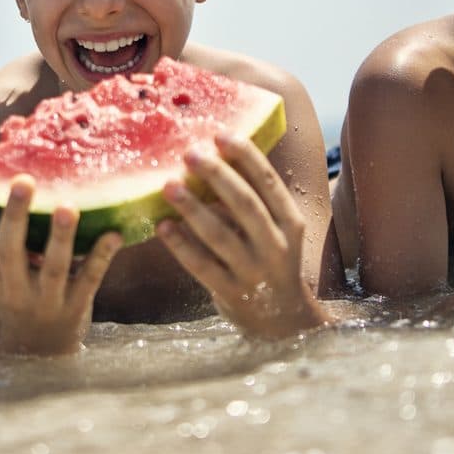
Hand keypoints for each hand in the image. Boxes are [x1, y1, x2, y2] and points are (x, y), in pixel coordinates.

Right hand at [0, 176, 122, 355]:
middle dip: (17, 215)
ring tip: (68, 207)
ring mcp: (45, 302)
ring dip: (60, 236)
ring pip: (53, 268)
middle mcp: (13, 290)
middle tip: (24, 181)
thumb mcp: (1, 274)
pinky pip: (89, 280)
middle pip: (11, 250)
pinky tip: (113, 234)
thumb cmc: (21, 295)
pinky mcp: (74, 309)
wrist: (40, 350)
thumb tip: (5, 178)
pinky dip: (101, 257)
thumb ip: (1, 239)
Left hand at [157, 133, 328, 338]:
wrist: (284, 320)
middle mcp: (276, 246)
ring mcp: (254, 272)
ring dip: (192, 208)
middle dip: (217, 176)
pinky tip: (163, 227)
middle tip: (190, 153)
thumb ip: (254, 202)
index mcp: (291, 223)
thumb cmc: (272, 261)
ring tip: (168, 186)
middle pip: (245, 205)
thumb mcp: (278, 231)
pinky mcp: (232, 293)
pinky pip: (202, 265)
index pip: (269, 183)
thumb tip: (214, 159)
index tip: (221, 133)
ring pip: (220, 235)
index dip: (246, 156)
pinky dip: (181, 245)